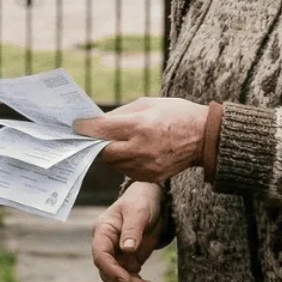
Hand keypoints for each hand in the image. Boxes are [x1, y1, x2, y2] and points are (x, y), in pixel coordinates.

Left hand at [75, 97, 207, 183]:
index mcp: (141, 126)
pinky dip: (123, 161)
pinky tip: (131, 151)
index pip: (102, 130)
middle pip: (104, 151)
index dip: (85, 128)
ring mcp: (146, 166)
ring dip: (110, 152)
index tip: (76, 125)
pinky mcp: (150, 177)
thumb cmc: (175, 114)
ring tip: (116, 141)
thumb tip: (96, 121)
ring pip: (113, 163)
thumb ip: (120, 114)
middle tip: (92, 135)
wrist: (204, 137)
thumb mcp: (147, 104)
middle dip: (96, 143)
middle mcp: (141, 148)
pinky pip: (126, 170)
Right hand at [92, 181, 165, 281]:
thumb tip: (127, 250)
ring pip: (117, 279)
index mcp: (103, 231)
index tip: (126, 279)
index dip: (111, 269)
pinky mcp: (129, 260)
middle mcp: (107, 245)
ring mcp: (117, 254)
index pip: (100, 254)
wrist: (153, 199)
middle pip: (106, 271)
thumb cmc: (142, 200)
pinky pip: (129, 278)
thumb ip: (132, 230)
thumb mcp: (138, 211)